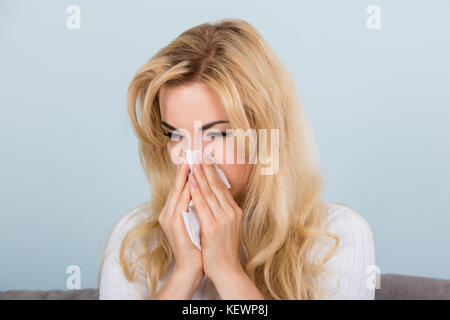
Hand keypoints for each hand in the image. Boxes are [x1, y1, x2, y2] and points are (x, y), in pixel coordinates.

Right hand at [158, 155, 203, 277]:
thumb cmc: (197, 245)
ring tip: (191, 160)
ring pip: (178, 191)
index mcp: (172, 212)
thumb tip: (203, 192)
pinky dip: (187, 191)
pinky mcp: (174, 224)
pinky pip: (181, 203)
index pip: (180, 188)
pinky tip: (192, 181)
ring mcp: (169, 218)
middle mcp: (167, 213)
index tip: (192, 157)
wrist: (192, 266)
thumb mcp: (196, 222)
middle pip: (176, 186)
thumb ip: (195, 207)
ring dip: (184, 175)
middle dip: (183, 169)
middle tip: (190, 152)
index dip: (185, 172)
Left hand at [188, 151, 243, 281]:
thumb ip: (221, 212)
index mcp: (234, 211)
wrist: (226, 268)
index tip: (206, 159)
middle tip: (199, 153)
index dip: (213, 172)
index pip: (222, 187)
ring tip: (193, 161)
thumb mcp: (226, 227)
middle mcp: (231, 212)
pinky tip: (191, 181)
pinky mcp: (214, 226)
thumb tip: (214, 198)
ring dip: (200, 175)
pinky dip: (197, 191)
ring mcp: (223, 219)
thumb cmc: (223, 249)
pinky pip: (203, 204)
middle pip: (217, 185)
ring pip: (210, 191)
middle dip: (207, 168)